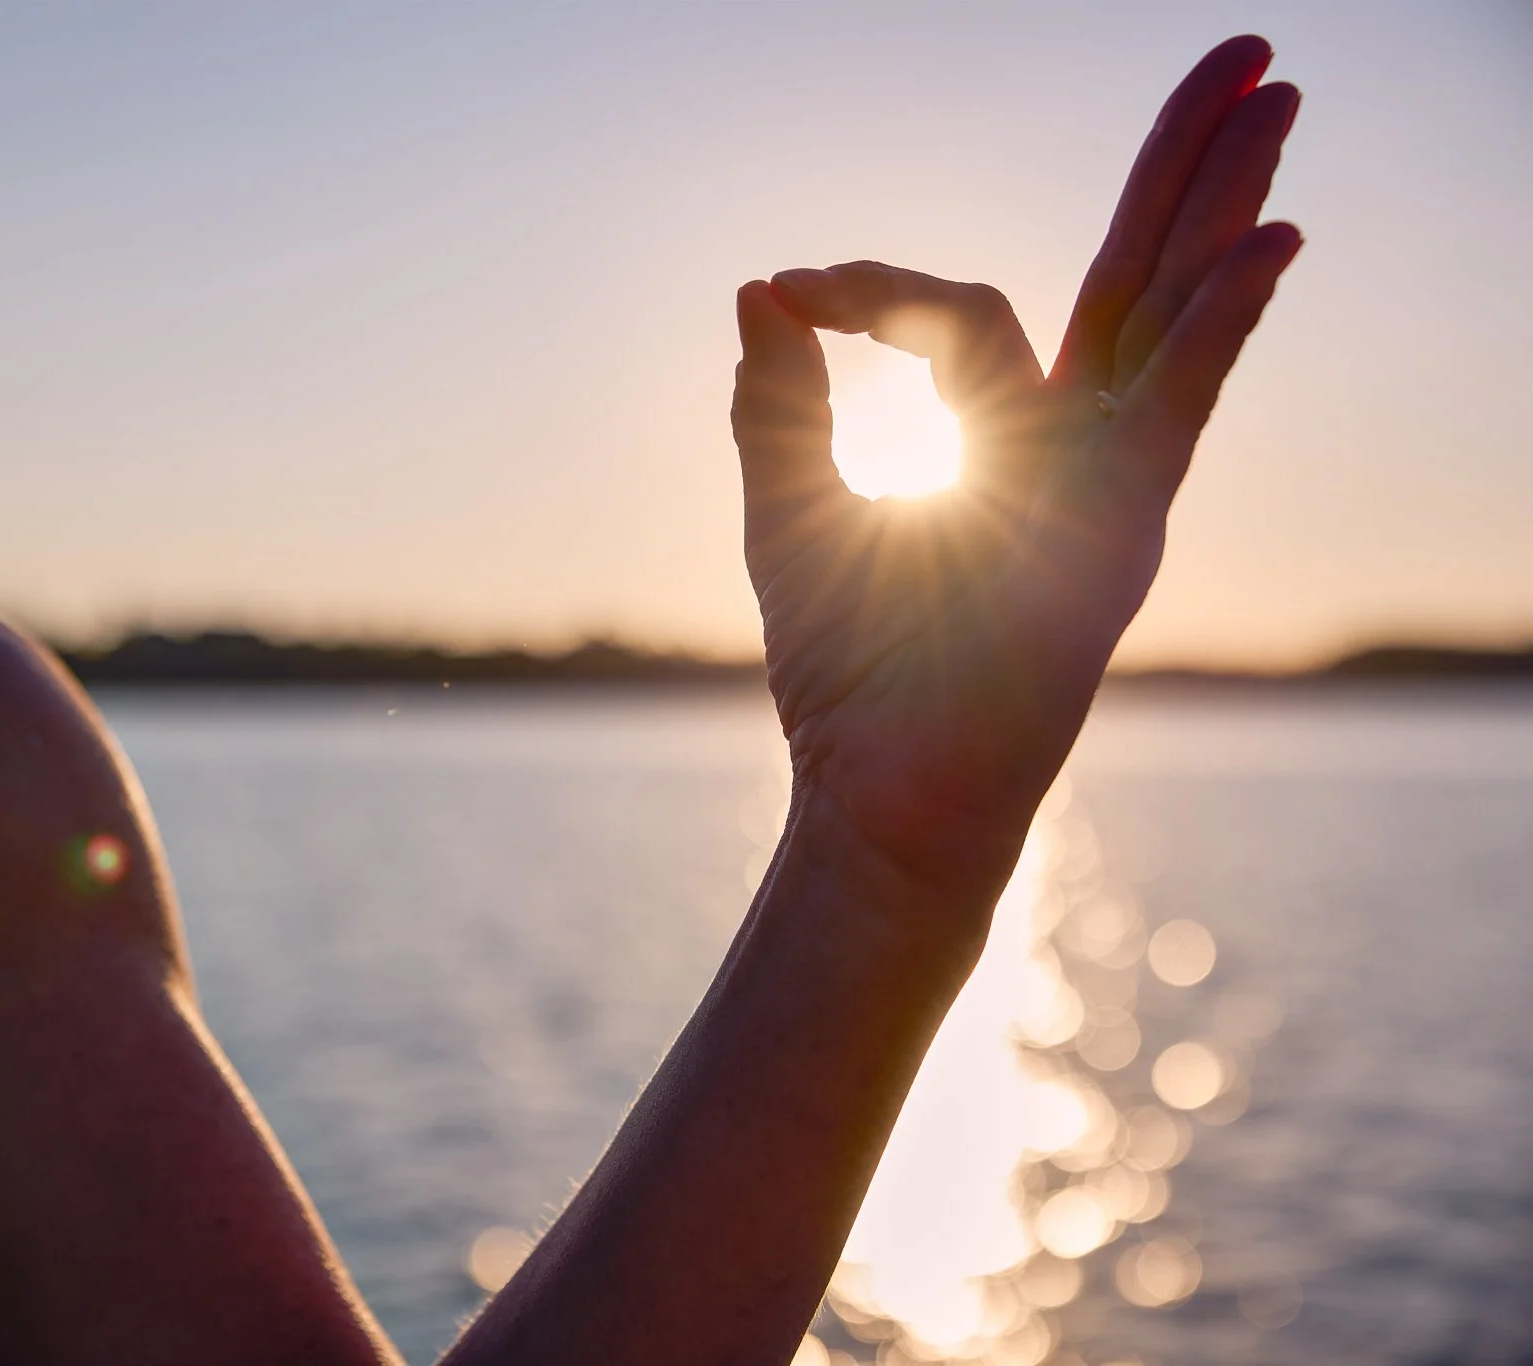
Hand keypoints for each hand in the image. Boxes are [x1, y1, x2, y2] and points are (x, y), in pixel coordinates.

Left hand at [732, 35, 1301, 909]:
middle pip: (1133, 275)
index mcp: (1000, 436)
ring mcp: (1106, 480)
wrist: (880, 787)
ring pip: (1171, 312)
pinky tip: (1268, 242)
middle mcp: (1071, 444)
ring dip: (1221, 202)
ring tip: (1274, 91)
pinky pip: (1177, 408)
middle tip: (1242, 58)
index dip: (878, 284)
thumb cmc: (844, 671)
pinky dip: (1218, 327)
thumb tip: (758, 289)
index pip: (962, 311)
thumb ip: (781, 402)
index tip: (791, 292)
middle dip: (1181, 167)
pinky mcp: (1121, 525)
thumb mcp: (790, 508)